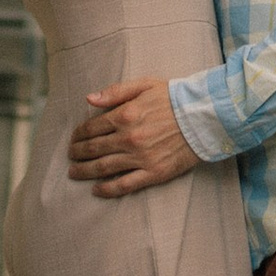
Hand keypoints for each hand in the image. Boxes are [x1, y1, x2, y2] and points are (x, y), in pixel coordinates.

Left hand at [67, 79, 196, 194]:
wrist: (205, 117)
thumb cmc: (174, 98)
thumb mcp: (144, 85)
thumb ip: (115, 92)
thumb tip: (89, 99)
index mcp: (125, 115)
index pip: (92, 128)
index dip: (78, 135)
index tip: (73, 139)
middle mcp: (129, 138)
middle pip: (94, 149)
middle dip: (78, 154)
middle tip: (70, 157)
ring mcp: (140, 157)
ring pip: (104, 168)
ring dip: (85, 171)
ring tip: (75, 173)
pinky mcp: (153, 173)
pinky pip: (124, 185)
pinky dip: (107, 189)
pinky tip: (96, 190)